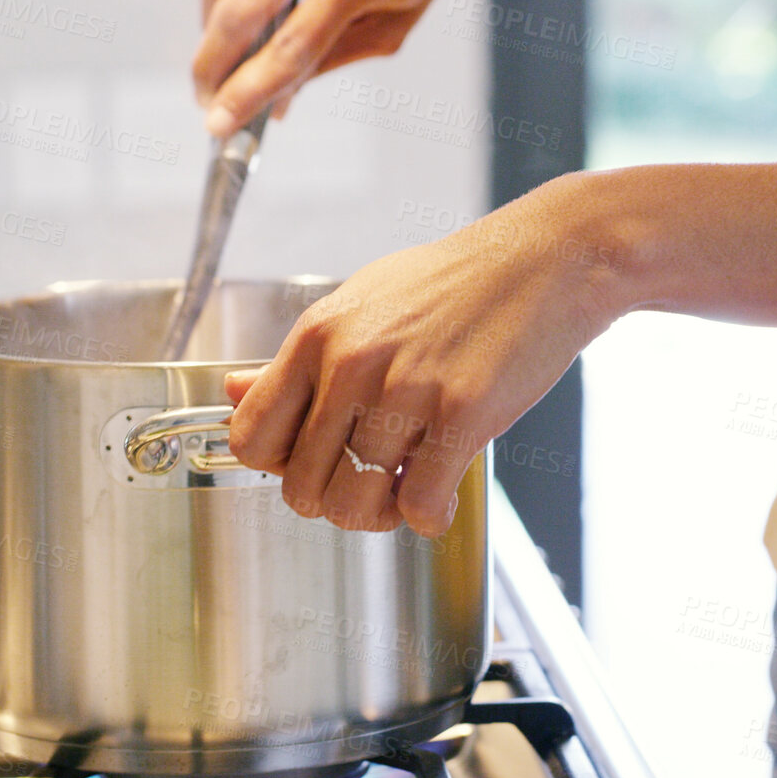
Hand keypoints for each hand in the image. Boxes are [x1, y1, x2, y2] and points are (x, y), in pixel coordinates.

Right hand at [194, 0, 491, 135]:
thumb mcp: (394, 24)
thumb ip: (330, 60)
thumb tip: (271, 102)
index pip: (290, 47)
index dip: (247, 92)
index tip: (217, 125)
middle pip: (240, 11)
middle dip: (210, 65)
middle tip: (205, 96)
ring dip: (214, 24)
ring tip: (230, 49)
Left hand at [224, 180, 619, 535]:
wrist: (544, 260)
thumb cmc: (453, 284)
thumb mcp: (359, 304)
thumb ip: (296, 360)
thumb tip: (232, 391)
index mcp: (317, 336)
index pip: (251, 438)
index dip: (276, 467)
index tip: (310, 462)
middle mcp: (352, 364)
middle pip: (300, 488)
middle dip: (333, 499)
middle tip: (369, 480)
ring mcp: (407, 390)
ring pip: (355, 505)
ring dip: (381, 514)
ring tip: (405, 487)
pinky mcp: (463, 413)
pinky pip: (420, 505)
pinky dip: (428, 517)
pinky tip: (440, 495)